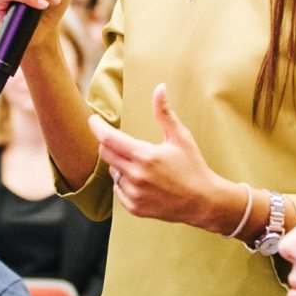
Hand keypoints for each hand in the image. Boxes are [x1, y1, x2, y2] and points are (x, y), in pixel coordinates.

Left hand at [91, 84, 237, 232]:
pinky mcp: (135, 208)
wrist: (203, 201)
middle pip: (106, 154)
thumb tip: (159, 88)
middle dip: (108, 144)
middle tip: (122, 141)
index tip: (92, 119)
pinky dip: (125, 183)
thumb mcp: (181, 137)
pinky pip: (118, 190)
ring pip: (113, 172)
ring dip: (120, 165)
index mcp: (146, 156)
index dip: (97, 127)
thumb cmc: (193, 166)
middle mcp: (137, 176)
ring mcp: (135, 194)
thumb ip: (165, 113)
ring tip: (143, 166)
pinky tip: (143, 182)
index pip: (109, 139)